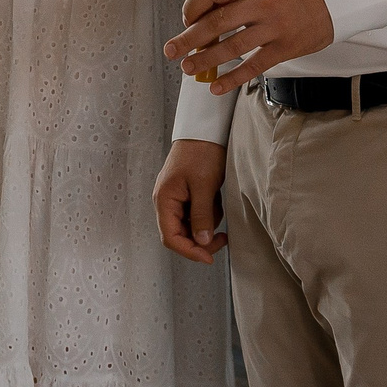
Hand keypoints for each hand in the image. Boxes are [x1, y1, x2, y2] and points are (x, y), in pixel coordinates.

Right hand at [153, 139, 228, 263]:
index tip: (209, 257)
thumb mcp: (204, 186)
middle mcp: (166, 202)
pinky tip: (215, 198)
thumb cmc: (201, 153)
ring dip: (206, 223)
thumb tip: (202, 242)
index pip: (171, 238)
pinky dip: (207, 212)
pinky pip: (195, 213)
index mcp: (164, 200)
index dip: (189, 251)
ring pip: (189, 225)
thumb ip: (202, 216)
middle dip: (200, 240)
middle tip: (222, 239)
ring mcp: (175, 198)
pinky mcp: (186, 194)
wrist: (205, 129)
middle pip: (179, 234)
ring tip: (218, 204)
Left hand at [163, 0, 334, 93]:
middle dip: (189, 39)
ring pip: (232, 48)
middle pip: (216, 23)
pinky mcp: (285, 48)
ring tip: (188, 68)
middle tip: (171, 50)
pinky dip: (233, 78)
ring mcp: (274, 27)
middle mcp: (261, 4)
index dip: (192, 5)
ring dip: (206, 60)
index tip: (186, 18)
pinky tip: (216, 87)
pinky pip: (253, 65)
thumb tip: (204, 10)